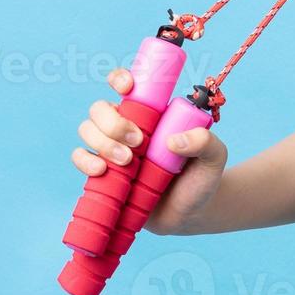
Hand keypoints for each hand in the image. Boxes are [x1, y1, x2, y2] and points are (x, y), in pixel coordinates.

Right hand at [71, 67, 228, 235]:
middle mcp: (128, 127)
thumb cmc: (201, 178)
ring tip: (128, 161)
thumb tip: (173, 141)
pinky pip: (80, 157)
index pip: (128, 85)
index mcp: (152, 114)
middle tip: (139, 142)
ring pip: (87, 129)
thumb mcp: (214, 157)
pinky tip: (101, 171)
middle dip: (113, 122)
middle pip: (100, 108)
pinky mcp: (102, 173)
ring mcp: (112, 149)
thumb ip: (205, 142)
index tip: (128, 87)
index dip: (120, 79)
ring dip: (102, 141)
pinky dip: (85, 161)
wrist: (190, 215)